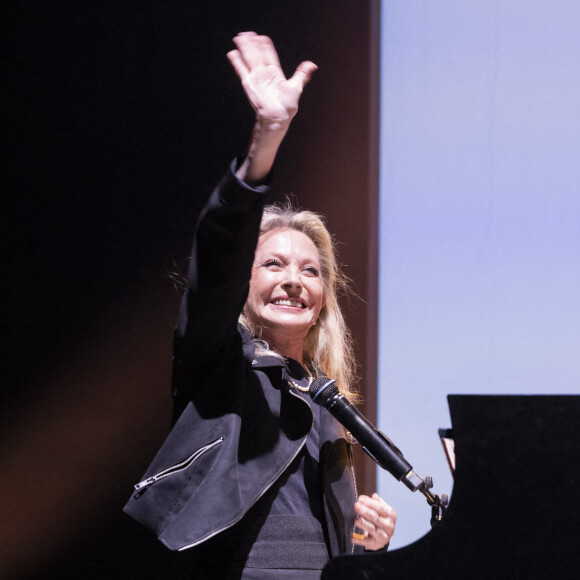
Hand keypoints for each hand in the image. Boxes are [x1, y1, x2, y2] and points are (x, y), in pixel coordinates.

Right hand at [227, 32, 316, 183]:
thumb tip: (313, 64)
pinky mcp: (249, 84)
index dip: (265, 46)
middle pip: (257, 55)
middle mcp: (264, 74)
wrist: (277, 118)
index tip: (262, 38)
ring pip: (249, 59)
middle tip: (247, 33)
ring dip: (244, 48)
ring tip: (239, 38)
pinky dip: (237, 62)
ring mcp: (255, 78)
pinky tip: (232, 53)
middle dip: (252, 44)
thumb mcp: (296, 87)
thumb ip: (302, 74)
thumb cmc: (287, 107)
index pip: (269, 56)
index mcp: (275, 74)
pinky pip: (242, 70)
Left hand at [352, 493, 396, 550]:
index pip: (380, 507)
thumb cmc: (380, 519)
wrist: (382, 536)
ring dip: (363, 524)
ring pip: (372, 529)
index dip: (370, 503)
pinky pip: (366, 542)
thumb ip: (376, 502)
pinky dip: (359, 540)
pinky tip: (352, 536)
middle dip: (365, 511)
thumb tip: (374, 496)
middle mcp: (389, 526)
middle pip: (375, 517)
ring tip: (356, 520)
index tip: (360, 499)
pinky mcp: (376, 544)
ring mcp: (383, 536)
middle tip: (356, 506)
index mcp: (391, 515)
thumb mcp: (381, 510)